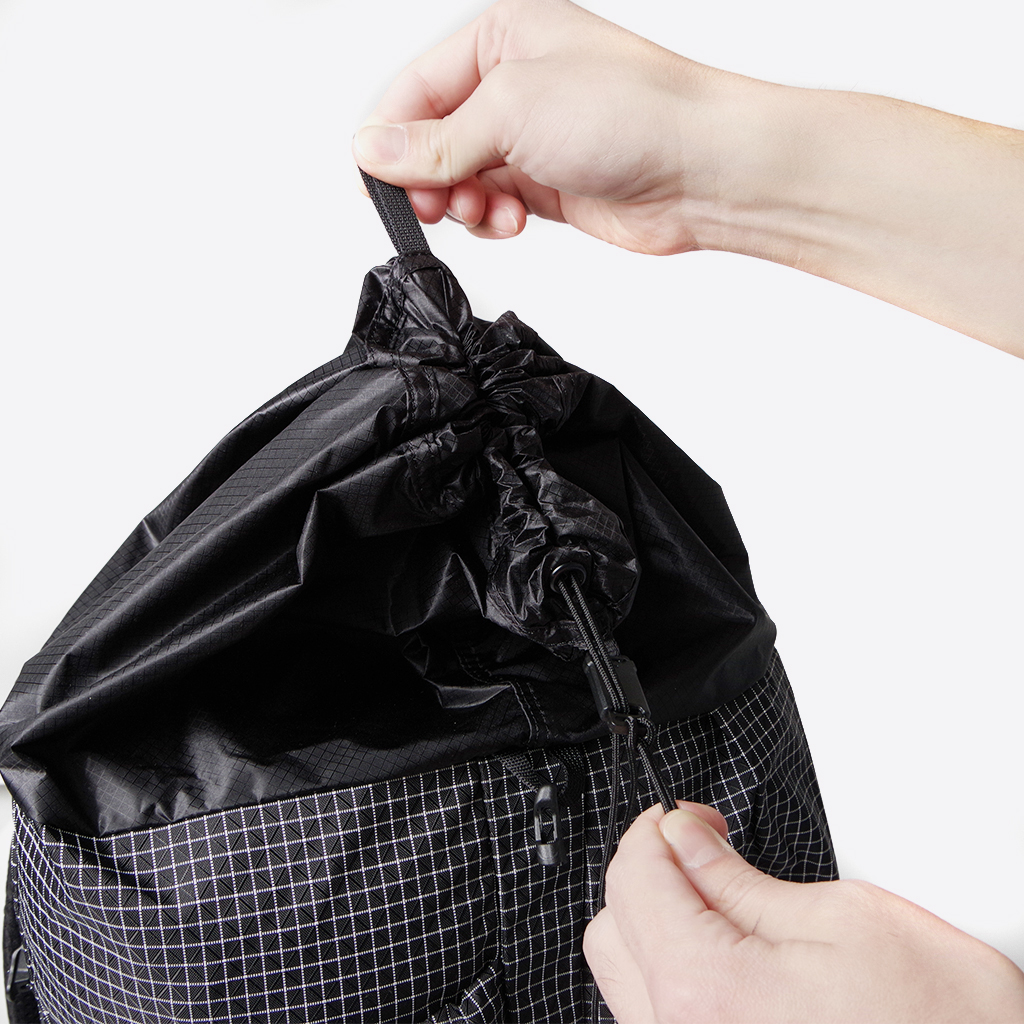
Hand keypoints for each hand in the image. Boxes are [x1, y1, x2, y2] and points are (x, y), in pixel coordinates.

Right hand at [351, 0, 758, 254]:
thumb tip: (372, 150)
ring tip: (487, 211)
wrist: (700, 168)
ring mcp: (532, 138)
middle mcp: (513, 86)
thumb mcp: (511, 110)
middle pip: (434, 140)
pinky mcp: (549, 184)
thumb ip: (436, 140)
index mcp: (500, 38)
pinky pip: (492, 206)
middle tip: (436, 205)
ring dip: (463, 204)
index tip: (381, 183)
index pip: (415, 90)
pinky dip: (491, 221)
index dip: (391, 140)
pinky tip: (512, 221)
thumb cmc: (632, 112)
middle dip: (429, 179)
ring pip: (461, 179)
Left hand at [584, 803, 1023, 1022]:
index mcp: (704, 991)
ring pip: (629, 981)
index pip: (633, 878)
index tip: (687, 818)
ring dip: (661, 929)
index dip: (657, 829)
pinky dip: (679, 979)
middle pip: (614, 931)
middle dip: (650, 875)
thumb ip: (736, 878)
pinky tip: (730, 961)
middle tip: (703, 852)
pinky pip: (659, 1020)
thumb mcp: (843, 919)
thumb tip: (682, 837)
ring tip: (721, 906)